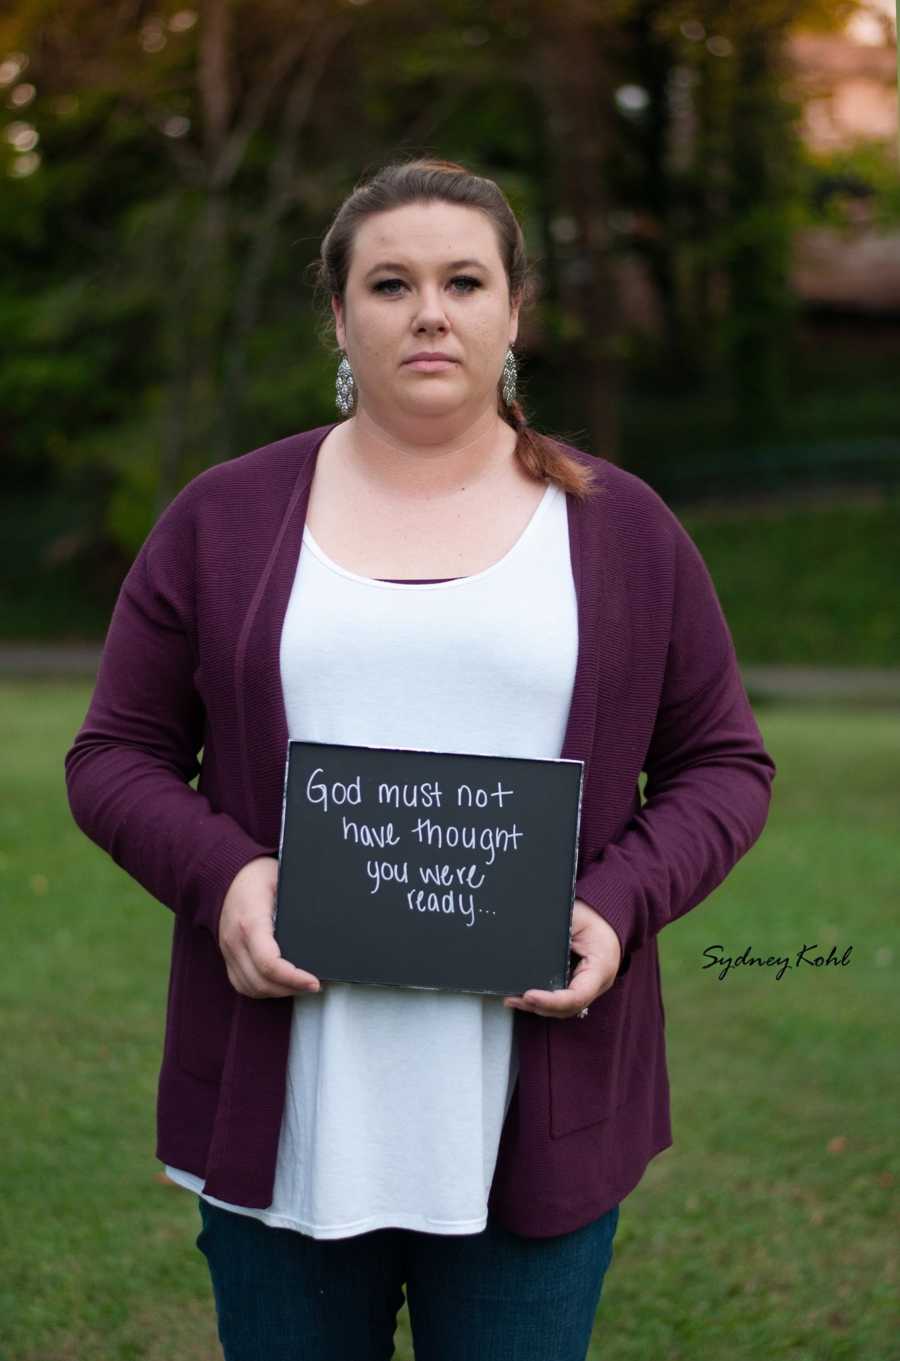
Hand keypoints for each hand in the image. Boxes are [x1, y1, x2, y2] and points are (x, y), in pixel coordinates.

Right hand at [218, 856, 321, 998]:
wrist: (227, 872)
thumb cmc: (258, 874)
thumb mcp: (282, 882)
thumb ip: (297, 906)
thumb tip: (325, 925)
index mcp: (250, 923)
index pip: (269, 963)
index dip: (293, 978)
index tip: (314, 981)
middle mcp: (235, 941)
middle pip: (261, 981)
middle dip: (291, 988)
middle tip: (315, 984)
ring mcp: (228, 951)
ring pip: (251, 987)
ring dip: (278, 992)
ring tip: (302, 986)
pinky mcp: (227, 956)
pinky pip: (242, 983)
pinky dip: (262, 989)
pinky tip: (281, 985)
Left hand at [503, 899, 621, 1019]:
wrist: (604, 918)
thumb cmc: (592, 916)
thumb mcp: (574, 918)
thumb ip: (555, 931)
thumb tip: (526, 940)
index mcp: (601, 967)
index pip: (577, 995)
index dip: (552, 1000)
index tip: (529, 995)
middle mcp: (598, 984)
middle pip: (568, 1007)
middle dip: (540, 1006)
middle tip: (513, 999)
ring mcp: (589, 988)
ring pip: (564, 1009)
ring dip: (538, 1007)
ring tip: (513, 1000)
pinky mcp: (579, 987)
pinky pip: (562, 1002)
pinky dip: (544, 1003)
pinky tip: (524, 999)